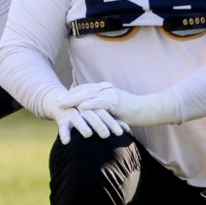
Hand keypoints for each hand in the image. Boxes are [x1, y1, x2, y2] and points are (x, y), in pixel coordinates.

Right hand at [41, 87, 128, 144]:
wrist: (62, 103)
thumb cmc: (85, 112)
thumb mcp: (98, 114)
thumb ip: (112, 120)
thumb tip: (128, 129)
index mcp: (93, 105)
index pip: (105, 113)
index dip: (113, 122)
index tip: (121, 133)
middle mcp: (82, 107)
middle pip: (91, 114)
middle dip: (99, 124)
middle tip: (106, 135)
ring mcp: (71, 112)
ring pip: (77, 118)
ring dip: (82, 125)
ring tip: (88, 134)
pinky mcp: (61, 118)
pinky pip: (62, 126)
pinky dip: (63, 133)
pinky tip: (66, 142)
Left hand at [58, 82, 178, 126]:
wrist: (147, 110)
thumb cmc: (131, 113)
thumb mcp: (113, 110)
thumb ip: (102, 109)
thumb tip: (91, 115)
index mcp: (104, 89)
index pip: (85, 89)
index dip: (72, 93)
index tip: (61, 98)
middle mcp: (106, 89)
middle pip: (83, 89)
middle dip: (69, 95)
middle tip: (58, 101)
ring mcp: (111, 94)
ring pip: (89, 94)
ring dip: (74, 99)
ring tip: (63, 104)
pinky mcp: (116, 102)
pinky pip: (100, 102)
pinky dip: (89, 104)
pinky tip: (80, 107)